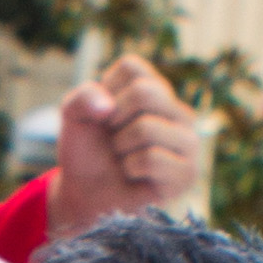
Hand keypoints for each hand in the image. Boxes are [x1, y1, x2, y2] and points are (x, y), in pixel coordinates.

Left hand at [48, 52, 200, 236]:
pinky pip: (152, 159)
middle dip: (114, 121)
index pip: (132, 67)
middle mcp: (178, 110)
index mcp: (156, 88)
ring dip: (121, 147)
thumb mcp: (73, 116)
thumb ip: (83, 97)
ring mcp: (188, 141)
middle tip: (115, 140)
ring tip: (125, 158)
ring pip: (147, 127)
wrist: (85, 195)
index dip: (105, 92)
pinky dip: (130, 168)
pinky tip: (135, 175)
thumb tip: (108, 107)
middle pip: (145, 93)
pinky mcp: (188, 172)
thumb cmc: (86, 151)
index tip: (104, 115)